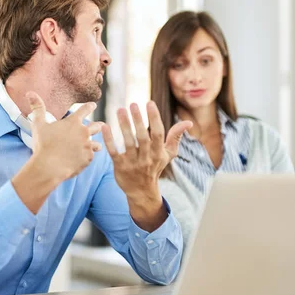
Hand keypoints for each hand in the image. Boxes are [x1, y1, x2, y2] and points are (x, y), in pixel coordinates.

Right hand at [11, 92, 102, 213]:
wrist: (49, 167)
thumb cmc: (43, 145)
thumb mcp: (39, 125)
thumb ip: (37, 108)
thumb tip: (30, 93)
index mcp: (73, 122)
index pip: (85, 109)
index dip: (89, 106)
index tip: (93, 105)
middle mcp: (84, 132)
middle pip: (96, 126)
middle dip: (98, 125)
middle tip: (100, 125)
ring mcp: (87, 146)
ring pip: (97, 144)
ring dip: (95, 144)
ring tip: (97, 146)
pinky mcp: (88, 158)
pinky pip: (91, 157)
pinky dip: (87, 157)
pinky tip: (84, 159)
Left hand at [102, 101, 191, 230]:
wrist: (141, 191)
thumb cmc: (155, 167)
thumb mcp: (168, 154)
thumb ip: (175, 137)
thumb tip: (189, 123)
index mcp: (159, 153)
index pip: (158, 134)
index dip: (155, 118)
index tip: (150, 103)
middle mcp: (146, 158)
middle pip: (142, 137)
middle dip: (138, 120)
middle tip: (133, 104)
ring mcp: (132, 163)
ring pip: (128, 142)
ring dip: (124, 126)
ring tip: (120, 110)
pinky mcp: (119, 167)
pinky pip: (114, 152)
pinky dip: (109, 139)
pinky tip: (105, 126)